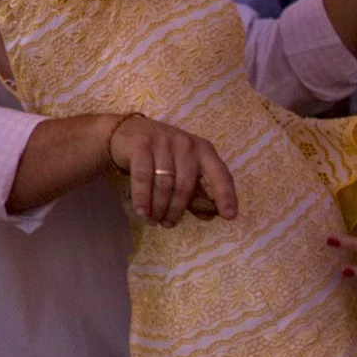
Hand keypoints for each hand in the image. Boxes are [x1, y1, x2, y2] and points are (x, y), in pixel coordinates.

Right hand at [106, 112, 237, 226]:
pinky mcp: (141, 145)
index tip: (229, 216)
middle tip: (168, 224)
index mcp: (203, 150)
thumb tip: (209, 216)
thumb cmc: (161, 154)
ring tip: (153, 221)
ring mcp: (163, 143)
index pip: (220, 174)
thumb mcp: (183, 167)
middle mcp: (186, 144)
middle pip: (185, 186)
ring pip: (164, 185)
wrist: (127, 131)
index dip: (226, 195)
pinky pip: (143, 178)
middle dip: (176, 210)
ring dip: (158, 208)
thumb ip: (196, 190)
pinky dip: (142, 198)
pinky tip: (142, 212)